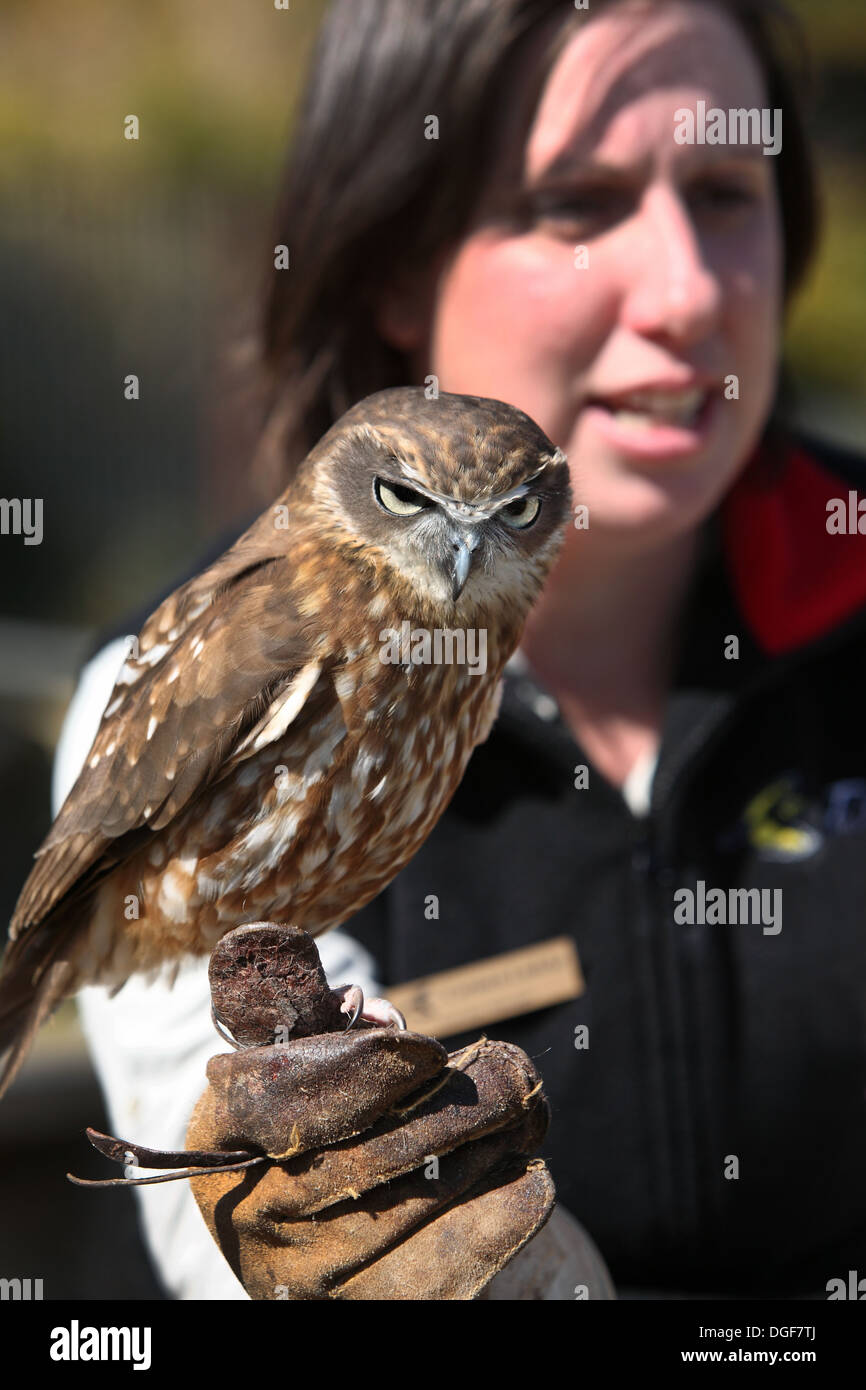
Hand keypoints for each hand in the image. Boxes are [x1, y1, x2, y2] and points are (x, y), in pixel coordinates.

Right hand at [185, 923, 554, 1299]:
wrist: (344, 1250)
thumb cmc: (332, 1128)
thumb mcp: (307, 1075)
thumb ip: (330, 1030)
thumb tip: (375, 1017)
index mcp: (222, 1143)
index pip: (274, 1099)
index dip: (356, 1067)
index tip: (424, 1047)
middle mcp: (258, 1221)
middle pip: (372, 1153)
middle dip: (456, 1101)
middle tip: (509, 1067)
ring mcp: (318, 1277)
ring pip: (432, 1192)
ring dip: (494, 1138)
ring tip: (521, 1105)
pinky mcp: (386, 1304)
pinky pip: (472, 1240)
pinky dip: (512, 1192)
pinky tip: (521, 1163)